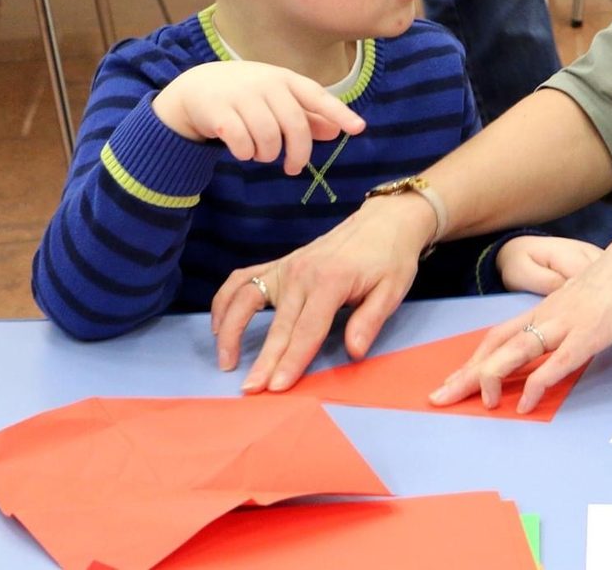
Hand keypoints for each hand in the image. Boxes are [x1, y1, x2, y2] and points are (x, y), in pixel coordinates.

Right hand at [153, 61, 364, 174]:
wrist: (196, 88)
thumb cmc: (248, 96)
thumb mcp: (278, 100)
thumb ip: (306, 115)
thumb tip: (335, 131)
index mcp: (285, 79)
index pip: (317, 96)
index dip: (338, 112)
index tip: (358, 129)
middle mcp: (265, 83)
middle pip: (294, 125)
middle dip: (298, 153)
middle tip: (292, 168)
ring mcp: (240, 95)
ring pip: (268, 137)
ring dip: (268, 154)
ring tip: (262, 154)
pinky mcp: (218, 110)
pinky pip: (242, 142)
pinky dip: (246, 154)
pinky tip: (243, 152)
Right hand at [210, 192, 436, 390]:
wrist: (383, 221)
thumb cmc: (391, 258)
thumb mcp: (393, 289)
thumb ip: (370, 320)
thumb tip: (354, 352)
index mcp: (331, 281)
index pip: (307, 330)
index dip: (291, 361)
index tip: (276, 387)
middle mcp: (301, 273)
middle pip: (279, 325)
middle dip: (263, 360)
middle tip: (250, 390)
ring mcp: (285, 267)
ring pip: (246, 300)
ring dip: (231, 331)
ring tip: (226, 362)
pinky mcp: (279, 264)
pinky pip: (242, 280)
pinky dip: (224, 301)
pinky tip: (218, 325)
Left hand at [430, 220, 611, 412]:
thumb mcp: (591, 298)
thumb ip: (576, 317)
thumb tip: (571, 338)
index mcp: (548, 307)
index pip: (500, 334)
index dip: (474, 358)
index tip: (454, 380)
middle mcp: (549, 314)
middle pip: (496, 344)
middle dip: (466, 373)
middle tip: (440, 397)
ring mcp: (567, 323)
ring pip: (517, 351)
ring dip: (492, 378)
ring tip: (476, 403)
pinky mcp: (589, 334)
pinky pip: (555, 363)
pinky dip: (536, 385)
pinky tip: (526, 404)